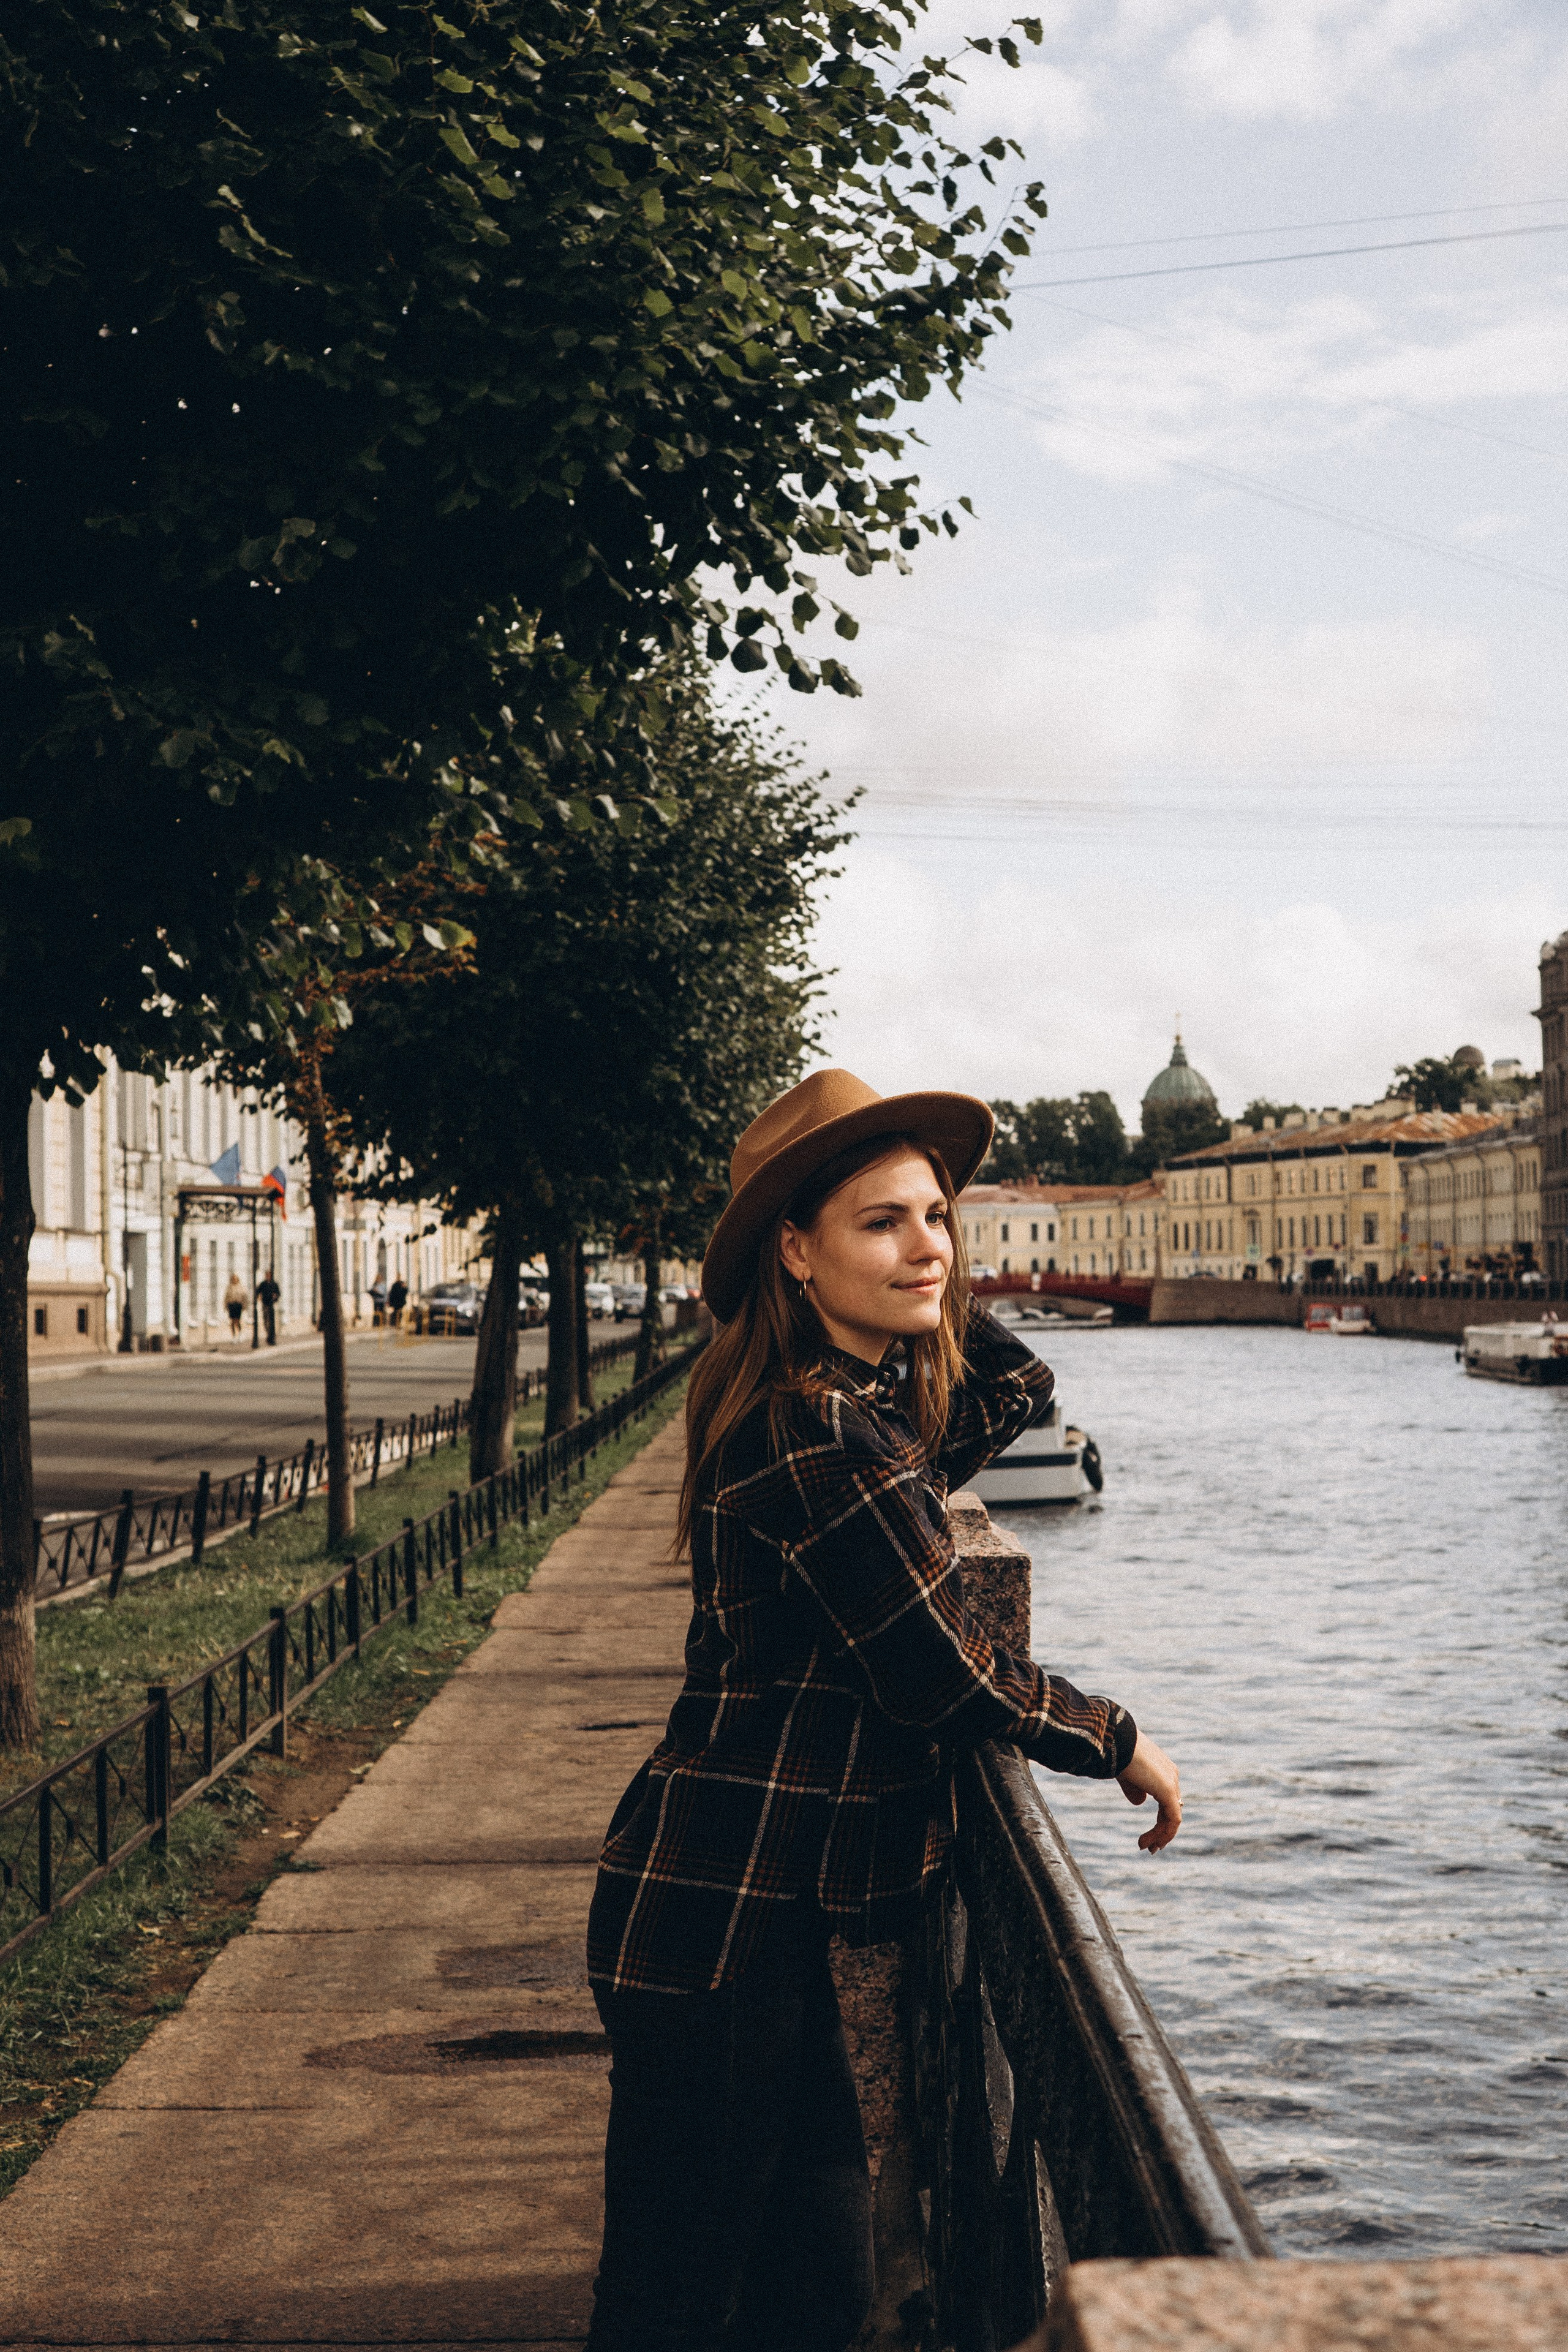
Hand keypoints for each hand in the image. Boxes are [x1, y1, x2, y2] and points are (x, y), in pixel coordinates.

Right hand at [1116, 1732, 1181, 1852]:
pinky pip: (1172, 1820)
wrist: (1118, 1741)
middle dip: (1160, 1830)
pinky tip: (1152, 1843)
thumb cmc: (1118, 1753)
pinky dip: (1164, 1834)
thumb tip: (1140, 1802)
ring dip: (1159, 1835)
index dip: (1159, 1819)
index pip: (1167, 1799)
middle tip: (1148, 1847)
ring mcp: (1172, 1783)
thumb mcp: (1126, 1774)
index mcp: (1163, 1769)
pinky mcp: (1169, 1792)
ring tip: (1145, 1848)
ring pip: (1172, 1817)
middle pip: (1171, 1810)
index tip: (1147, 1834)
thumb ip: (1134, 1788)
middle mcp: (1171, 1775)